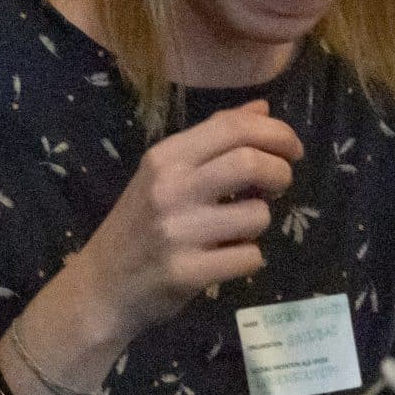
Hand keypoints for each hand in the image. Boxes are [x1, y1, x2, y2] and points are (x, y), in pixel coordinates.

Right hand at [31, 102, 303, 349]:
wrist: (102, 286)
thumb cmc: (140, 224)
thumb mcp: (166, 172)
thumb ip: (214, 138)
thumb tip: (262, 108)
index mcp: (166, 157)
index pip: (234, 127)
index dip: (277, 133)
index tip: (293, 149)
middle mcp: (169, 188)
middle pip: (251, 163)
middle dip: (280, 173)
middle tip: (279, 185)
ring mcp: (178, 232)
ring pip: (257, 215)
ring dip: (259, 223)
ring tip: (237, 229)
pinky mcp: (187, 272)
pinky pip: (249, 258)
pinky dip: (248, 259)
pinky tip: (226, 259)